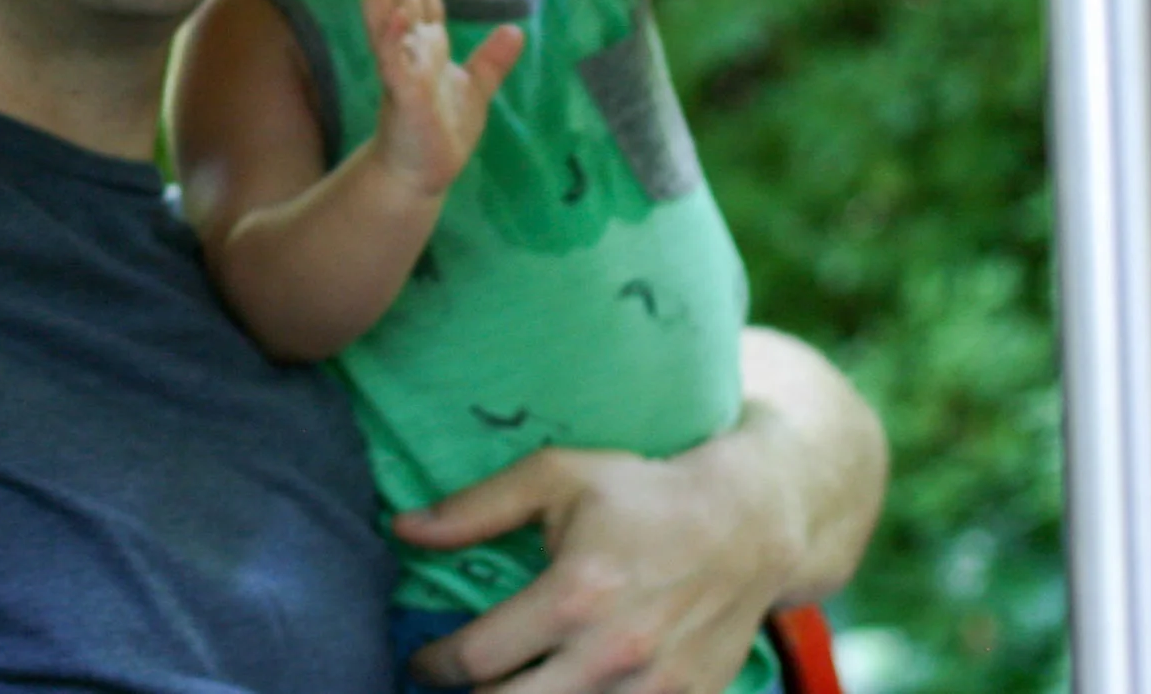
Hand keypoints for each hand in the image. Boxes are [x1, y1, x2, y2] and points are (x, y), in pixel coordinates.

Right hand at [363, 0, 524, 196]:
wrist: (423, 175)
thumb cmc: (443, 133)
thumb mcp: (477, 89)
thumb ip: (493, 60)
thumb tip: (517, 30)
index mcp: (426, 49)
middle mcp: (409, 53)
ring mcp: (401, 72)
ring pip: (385, 24)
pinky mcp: (402, 96)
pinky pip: (393, 62)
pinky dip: (393, 37)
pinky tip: (398, 14)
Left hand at [395, 445, 795, 692]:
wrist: (747, 523)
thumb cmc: (642, 493)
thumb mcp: (556, 477)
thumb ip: (475, 507)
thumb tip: (403, 528)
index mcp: (574, 596)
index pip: (476, 657)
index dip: (434, 663)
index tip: (423, 660)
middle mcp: (613, 653)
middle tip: (458, 684)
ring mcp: (655, 690)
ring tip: (502, 689)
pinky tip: (562, 693)